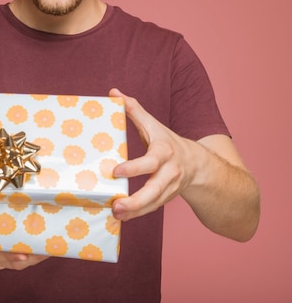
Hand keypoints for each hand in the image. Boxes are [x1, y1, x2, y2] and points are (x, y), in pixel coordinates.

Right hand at [0, 199, 48, 269]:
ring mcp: (0, 259)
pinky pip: (22, 258)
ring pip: (21, 262)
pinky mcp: (7, 256)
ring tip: (52, 246)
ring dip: (37, 256)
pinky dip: (35, 254)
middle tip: (46, 249)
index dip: (9, 255)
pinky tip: (47, 246)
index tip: (22, 254)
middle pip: (13, 261)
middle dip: (31, 257)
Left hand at [110, 88, 201, 221]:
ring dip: (135, 211)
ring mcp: (169, 188)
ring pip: (154, 203)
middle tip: (117, 206)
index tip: (116, 171)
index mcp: (164, 152)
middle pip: (154, 189)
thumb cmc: (167, 141)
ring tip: (116, 214)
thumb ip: (134, 109)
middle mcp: (169, 173)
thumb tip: (114, 92)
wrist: (197, 164)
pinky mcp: (166, 198)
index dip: (134, 167)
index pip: (150, 161)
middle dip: (136, 200)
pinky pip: (152, 208)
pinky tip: (122, 217)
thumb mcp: (153, 124)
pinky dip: (138, 214)